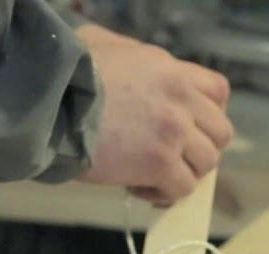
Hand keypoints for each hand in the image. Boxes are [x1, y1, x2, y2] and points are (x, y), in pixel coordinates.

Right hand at [75, 25, 232, 206]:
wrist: (48, 100)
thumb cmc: (66, 72)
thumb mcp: (105, 45)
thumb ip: (130, 57)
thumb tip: (126, 62)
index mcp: (173, 71)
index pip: (218, 92)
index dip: (208, 113)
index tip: (189, 126)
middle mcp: (182, 100)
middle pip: (220, 133)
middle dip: (198, 147)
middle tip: (170, 155)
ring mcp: (174, 132)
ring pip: (206, 164)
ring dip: (183, 173)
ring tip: (152, 175)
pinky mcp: (160, 163)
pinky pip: (182, 188)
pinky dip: (164, 195)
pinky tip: (138, 188)